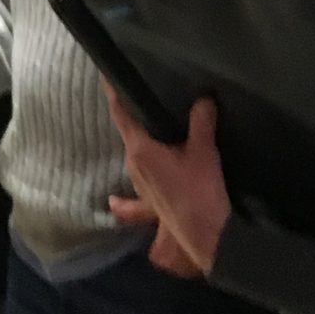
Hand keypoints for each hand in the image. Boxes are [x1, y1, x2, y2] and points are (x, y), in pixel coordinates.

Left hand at [105, 86, 231, 276]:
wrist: (208, 239)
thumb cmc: (201, 191)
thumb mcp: (204, 151)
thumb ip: (201, 121)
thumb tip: (203, 98)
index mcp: (140, 149)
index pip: (121, 114)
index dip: (114, 93)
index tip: (106, 74)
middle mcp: (134, 166)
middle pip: (128, 132)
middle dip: (132, 113)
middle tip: (140, 91)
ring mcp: (140, 187)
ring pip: (134, 156)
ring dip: (139, 141)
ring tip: (148, 124)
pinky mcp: (151, 204)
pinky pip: (134, 197)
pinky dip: (125, 196)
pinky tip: (113, 201)